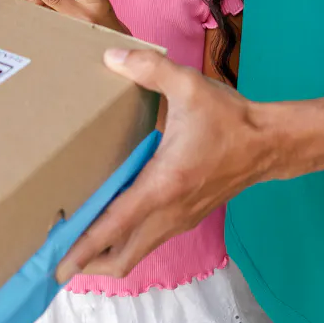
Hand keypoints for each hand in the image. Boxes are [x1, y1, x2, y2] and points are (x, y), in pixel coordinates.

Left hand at [10, 0, 129, 35]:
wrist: (111, 43)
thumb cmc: (101, 15)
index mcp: (98, 1)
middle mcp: (85, 16)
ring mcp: (71, 30)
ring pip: (44, 14)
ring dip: (26, 0)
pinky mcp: (60, 38)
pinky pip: (42, 25)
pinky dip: (29, 16)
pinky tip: (15, 9)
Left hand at [55, 48, 274, 279]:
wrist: (269, 144)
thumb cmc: (229, 119)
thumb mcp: (189, 86)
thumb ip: (149, 69)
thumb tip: (110, 57)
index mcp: (164, 185)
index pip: (116, 226)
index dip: (84, 247)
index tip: (57, 265)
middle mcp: (169, 213)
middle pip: (121, 259)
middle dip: (86, 264)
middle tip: (54, 257)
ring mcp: (179, 221)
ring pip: (135, 255)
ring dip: (105, 257)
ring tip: (74, 245)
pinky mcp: (186, 219)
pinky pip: (148, 242)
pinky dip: (124, 244)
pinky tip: (110, 225)